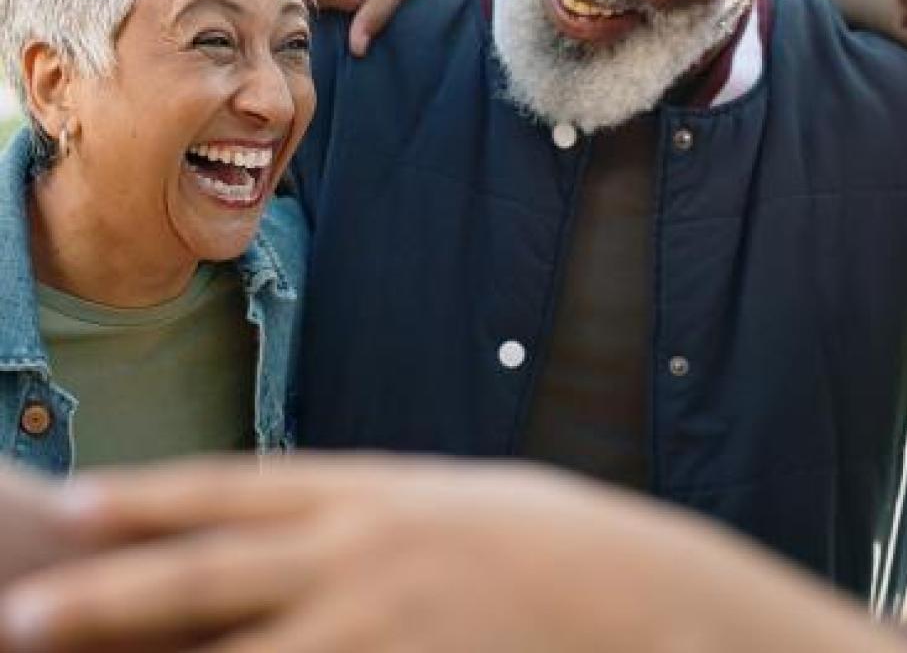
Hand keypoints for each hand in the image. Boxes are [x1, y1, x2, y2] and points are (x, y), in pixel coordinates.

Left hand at [0, 456, 906, 652]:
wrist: (639, 596)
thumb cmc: (544, 541)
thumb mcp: (448, 503)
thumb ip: (366, 516)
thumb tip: (290, 529)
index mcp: (372, 490)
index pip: (236, 486)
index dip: (151, 495)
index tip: (72, 503)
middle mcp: (361, 550)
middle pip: (210, 572)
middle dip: (111, 594)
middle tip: (20, 614)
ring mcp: (379, 625)